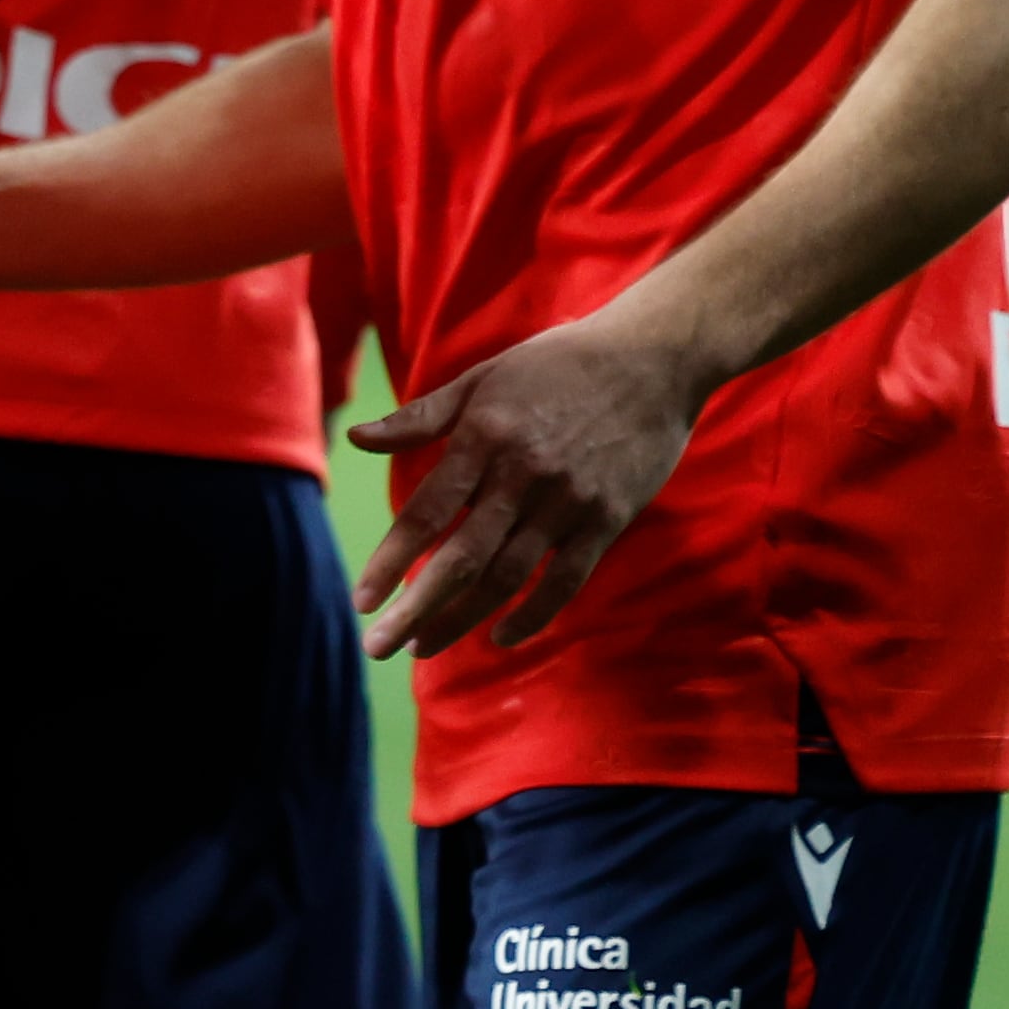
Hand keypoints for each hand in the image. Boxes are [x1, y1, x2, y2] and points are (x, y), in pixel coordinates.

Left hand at [345, 311, 712, 657]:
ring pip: (507, 577)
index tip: (362, 599)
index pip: (427, 513)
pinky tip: (500, 637)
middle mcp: (523, 476)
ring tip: (423, 648)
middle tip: (377, 645)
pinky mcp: (607, 519)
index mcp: (484, 438)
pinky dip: (533, 615)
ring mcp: (568, 502)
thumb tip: (356, 437)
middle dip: (416, 608)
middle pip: (461, 558)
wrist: (652, 360)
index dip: (392, 560)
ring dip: (462, 619)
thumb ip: (420, 417)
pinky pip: (565, 580)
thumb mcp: (481, 379)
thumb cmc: (556, 365)